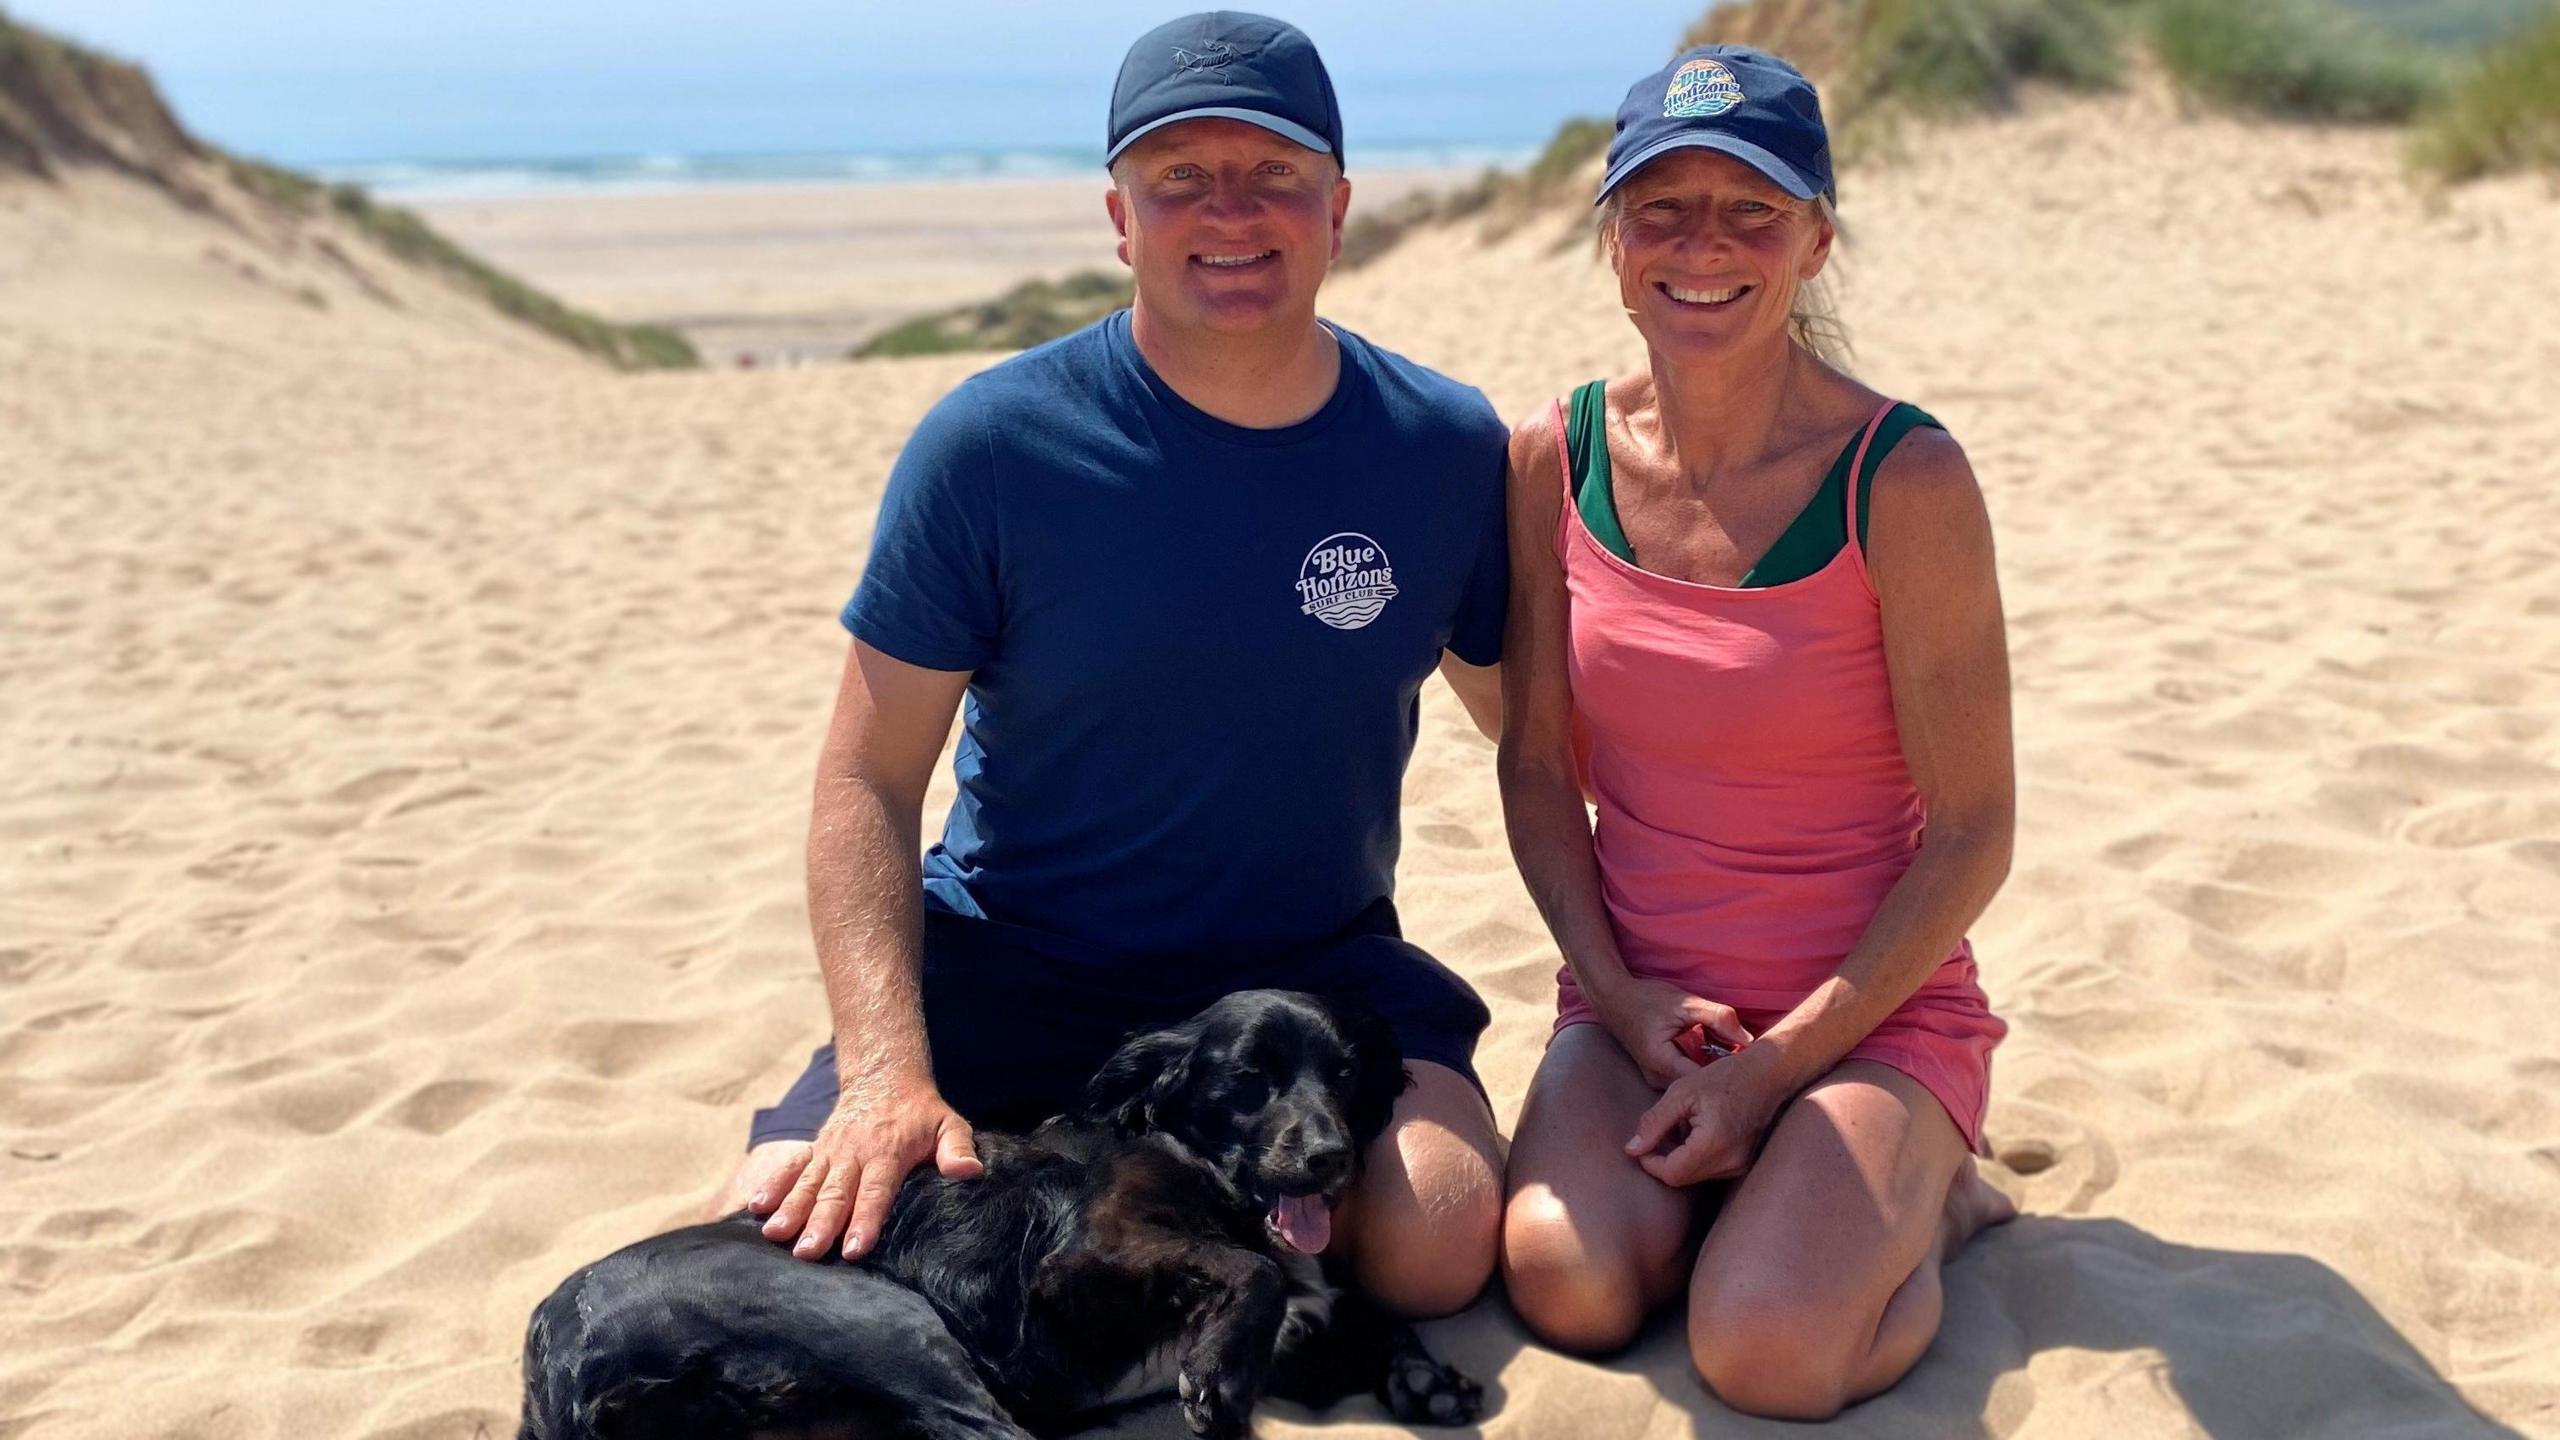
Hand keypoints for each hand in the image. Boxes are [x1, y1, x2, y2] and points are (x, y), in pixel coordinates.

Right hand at [751, 1069, 980, 1260]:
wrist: (885, 1076)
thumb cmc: (922, 1112)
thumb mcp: (949, 1124)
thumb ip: (957, 1148)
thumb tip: (970, 1172)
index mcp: (888, 1152)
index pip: (876, 1191)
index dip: (865, 1220)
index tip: (853, 1248)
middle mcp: (854, 1153)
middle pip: (836, 1193)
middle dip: (821, 1224)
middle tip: (807, 1253)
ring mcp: (830, 1151)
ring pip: (809, 1184)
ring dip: (791, 1210)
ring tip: (775, 1235)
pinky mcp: (815, 1150)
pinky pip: (792, 1168)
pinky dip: (774, 1186)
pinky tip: (756, 1207)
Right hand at [1589, 976, 1752, 1090]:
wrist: (1612, 998)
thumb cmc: (1645, 999)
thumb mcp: (1684, 1003)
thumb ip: (1717, 1017)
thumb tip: (1749, 1038)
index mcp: (1661, 1062)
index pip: (1702, 1082)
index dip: (1726, 1076)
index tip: (1747, 1065)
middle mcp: (1656, 1078)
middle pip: (1698, 1088)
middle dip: (1721, 1076)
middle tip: (1746, 1062)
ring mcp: (1655, 1079)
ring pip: (1692, 1084)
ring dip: (1710, 1072)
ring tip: (1731, 1059)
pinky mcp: (1657, 1075)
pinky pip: (1684, 1077)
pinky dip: (1699, 1067)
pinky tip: (1713, 1056)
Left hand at [1624, 1052, 1784, 1187]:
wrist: (1769, 1074)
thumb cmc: (1724, 1077)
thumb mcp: (1681, 1093)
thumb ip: (1654, 1123)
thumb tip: (1632, 1150)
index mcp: (1713, 1144)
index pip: (1671, 1173)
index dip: (1650, 1162)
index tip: (1641, 1145)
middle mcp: (1731, 1162)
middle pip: (1682, 1177)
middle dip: (1663, 1159)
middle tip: (1660, 1131)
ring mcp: (1741, 1165)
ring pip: (1695, 1175)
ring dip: (1680, 1158)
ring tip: (1681, 1127)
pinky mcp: (1745, 1163)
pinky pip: (1711, 1169)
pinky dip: (1697, 1156)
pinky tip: (1697, 1131)